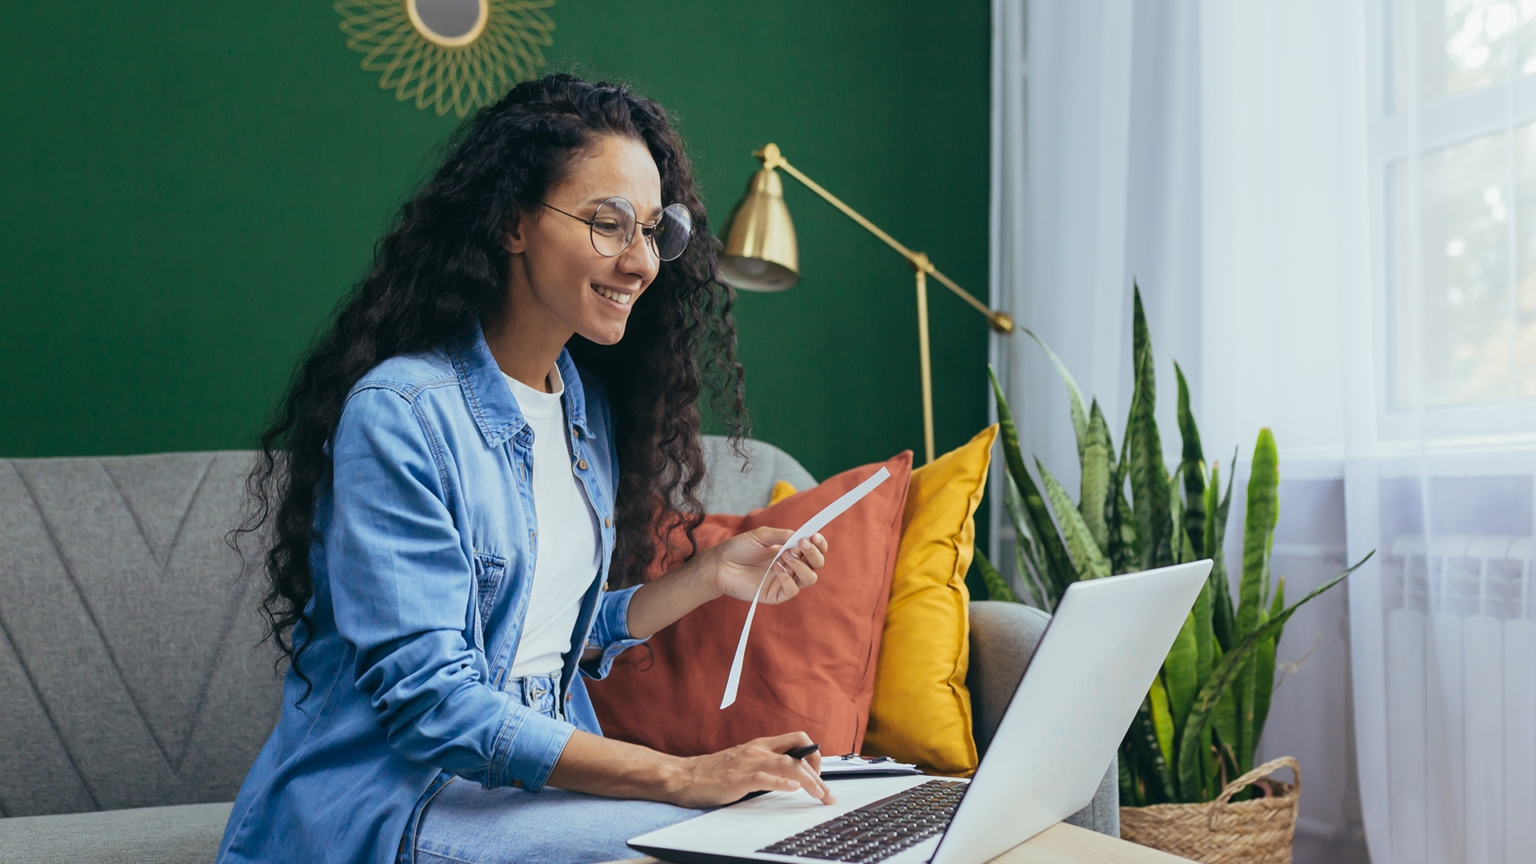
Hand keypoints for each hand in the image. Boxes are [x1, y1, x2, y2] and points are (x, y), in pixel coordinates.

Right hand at [669, 732, 835, 807]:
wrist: (684, 775)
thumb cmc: (713, 771)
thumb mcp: (744, 761)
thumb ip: (765, 764)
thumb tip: (789, 774)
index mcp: (761, 744)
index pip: (798, 740)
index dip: (814, 755)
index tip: (820, 774)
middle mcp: (758, 750)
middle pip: (799, 752)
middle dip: (818, 773)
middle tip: (826, 792)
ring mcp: (749, 763)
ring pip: (788, 764)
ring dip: (809, 780)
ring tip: (819, 793)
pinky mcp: (738, 779)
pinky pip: (765, 778)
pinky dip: (781, 782)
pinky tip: (793, 789)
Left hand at [709, 527, 828, 604]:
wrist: (720, 564)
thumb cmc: (739, 548)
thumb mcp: (762, 535)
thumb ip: (783, 535)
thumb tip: (803, 536)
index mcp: (790, 551)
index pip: (814, 551)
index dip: (819, 544)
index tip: (815, 537)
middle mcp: (791, 567)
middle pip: (816, 564)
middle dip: (814, 553)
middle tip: (802, 544)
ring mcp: (784, 581)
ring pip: (810, 578)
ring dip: (802, 565)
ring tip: (786, 555)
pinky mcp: (776, 595)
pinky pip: (793, 590)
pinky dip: (789, 578)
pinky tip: (777, 568)